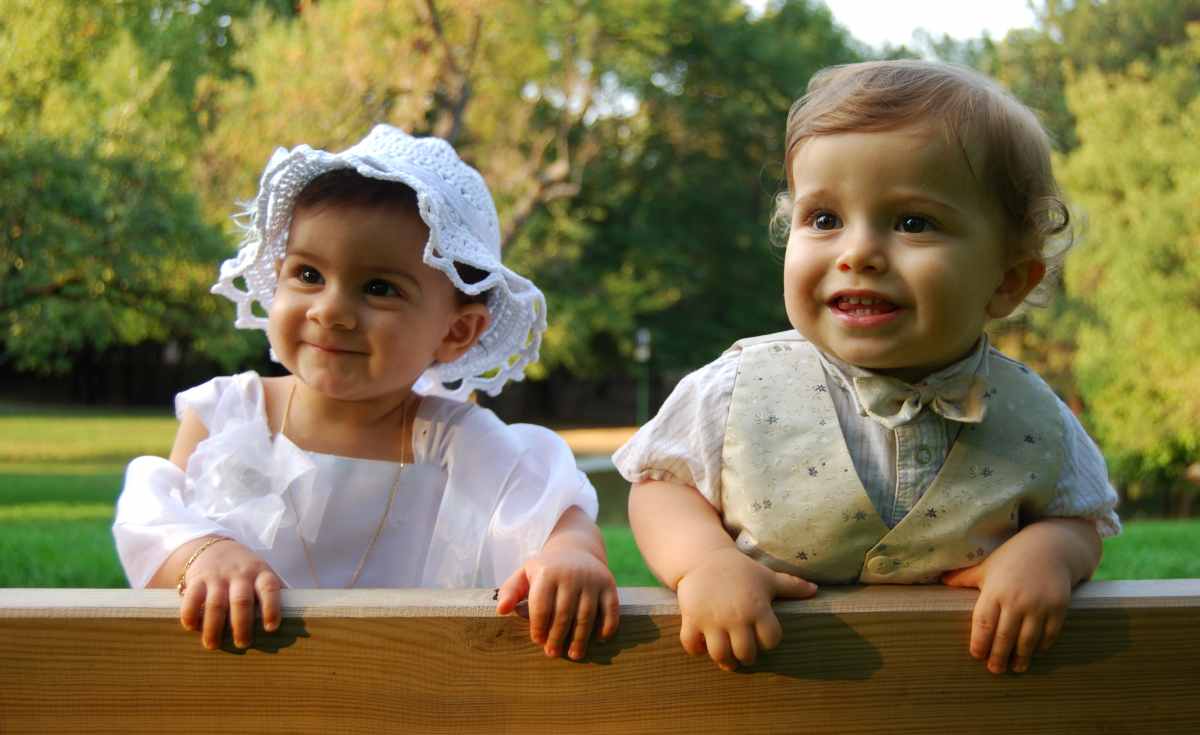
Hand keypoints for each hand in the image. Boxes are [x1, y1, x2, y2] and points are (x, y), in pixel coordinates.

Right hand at [177, 537, 283, 649]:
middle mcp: (240, 574)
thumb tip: (296, 623)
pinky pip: (191, 599)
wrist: (215, 548)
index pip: (270, 588)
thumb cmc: (246, 572)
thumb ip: (272, 595)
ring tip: (213, 644)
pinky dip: (190, 615)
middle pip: (241, 600)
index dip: (272, 607)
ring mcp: (217, 577)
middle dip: (241, 625)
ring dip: (213, 627)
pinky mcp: (197, 580)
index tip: (271, 627)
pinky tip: (192, 628)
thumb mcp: (263, 575)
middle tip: (242, 644)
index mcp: (261, 573)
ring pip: (215, 603)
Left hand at [496, 547, 618, 659]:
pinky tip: (598, 640)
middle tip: (552, 653)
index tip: (538, 640)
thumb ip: (511, 590)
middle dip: (557, 637)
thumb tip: (502, 611)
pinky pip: (610, 611)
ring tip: (574, 654)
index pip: (542, 606)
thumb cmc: (546, 569)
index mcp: (547, 572)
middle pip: (564, 614)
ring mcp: (592, 580)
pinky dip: (606, 627)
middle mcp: (571, 575)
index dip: (539, 627)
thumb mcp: (525, 573)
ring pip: (587, 615)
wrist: (576, 549)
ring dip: (580, 638)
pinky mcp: (609, 585)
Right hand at [675, 547, 816, 670]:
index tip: (763, 637)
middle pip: (746, 653)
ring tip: (726, 657)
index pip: (771, 640)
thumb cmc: (739, 570)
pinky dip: (695, 649)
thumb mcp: (766, 577)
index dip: (769, 642)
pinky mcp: (692, 618)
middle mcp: (736, 616)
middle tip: (744, 654)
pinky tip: (701, 643)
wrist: (704, 557)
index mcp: (758, 607)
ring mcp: (712, 619)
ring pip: (720, 654)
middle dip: (746, 657)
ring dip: (724, 660)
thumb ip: (791, 586)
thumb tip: (816, 590)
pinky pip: (691, 645)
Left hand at [942, 540, 1072, 673]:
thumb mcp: (986, 565)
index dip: (979, 642)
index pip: (983, 623)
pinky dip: (1042, 646)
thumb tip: (941, 580)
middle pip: (1004, 637)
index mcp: (994, 590)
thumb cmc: (1012, 557)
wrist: (1050, 547)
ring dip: (1021, 658)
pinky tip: (1035, 652)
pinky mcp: (1058, 607)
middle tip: (994, 670)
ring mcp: (1039, 605)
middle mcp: (1016, 599)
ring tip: (1016, 668)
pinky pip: (1049, 634)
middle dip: (998, 657)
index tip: (976, 655)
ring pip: (1027, 640)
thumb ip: (965, 577)